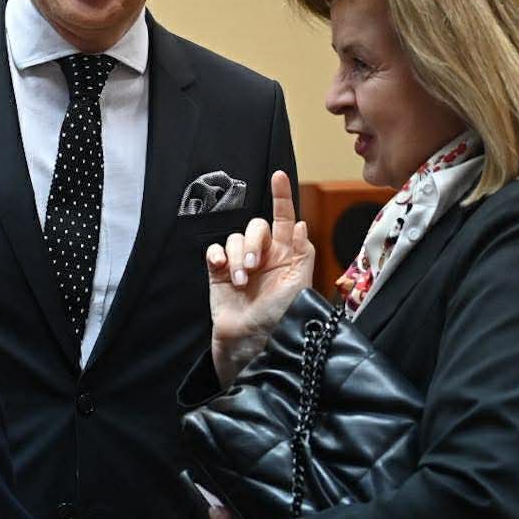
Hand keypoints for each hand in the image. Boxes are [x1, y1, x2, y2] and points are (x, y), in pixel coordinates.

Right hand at [205, 170, 314, 384]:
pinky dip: (217, 255)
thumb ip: (303, 253)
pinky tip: (221, 268)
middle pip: (255, 226)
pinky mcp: (219, 273)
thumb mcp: (301, 285)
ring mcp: (240, 263)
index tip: (279, 175)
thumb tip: (300, 223)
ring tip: (240, 280)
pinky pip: (215, 250)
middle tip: (252, 266)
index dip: (282, 197)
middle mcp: (264, 255)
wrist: (253, 343)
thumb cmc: (281, 318)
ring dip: (236, 255)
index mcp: (287, 254)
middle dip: (253, 241)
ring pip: (234, 238)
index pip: (285, 219)